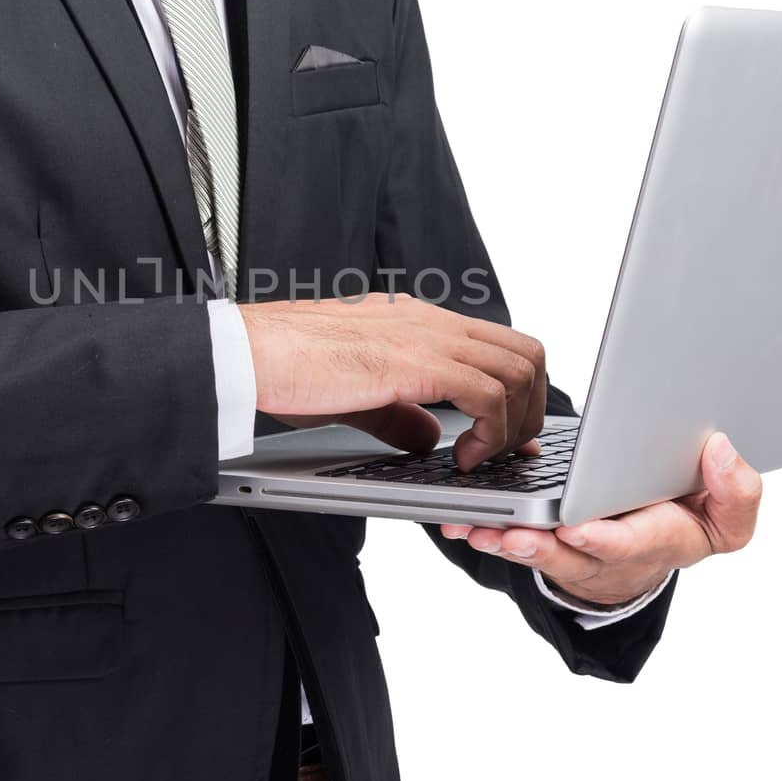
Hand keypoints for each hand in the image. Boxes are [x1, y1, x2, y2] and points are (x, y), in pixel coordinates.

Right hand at [239, 294, 545, 469]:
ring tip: (484, 458)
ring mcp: (426, 337)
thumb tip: (428, 437)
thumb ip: (398, 413)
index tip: (515, 437)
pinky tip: (462, 457)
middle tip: (510, 451)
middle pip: (525, 353)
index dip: (521, 394)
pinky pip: (486, 393)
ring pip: (516, 371)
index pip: (499, 345)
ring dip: (514, 424)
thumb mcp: (357, 395)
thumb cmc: (287, 367)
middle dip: (532, 410)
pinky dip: (489, 431)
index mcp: (418, 323)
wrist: (250, 352)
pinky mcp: (415, 362)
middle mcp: (430, 322)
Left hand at [440, 432, 762, 605]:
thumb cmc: (685, 519)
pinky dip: (488, 531)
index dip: (606, 539)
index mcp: (661, 540)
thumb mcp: (728, 515)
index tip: (577, 529)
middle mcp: (613, 554)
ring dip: (505, 540)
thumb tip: (721, 450)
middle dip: (541, 546)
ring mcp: (577, 553)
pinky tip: (464, 520)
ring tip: (479, 528)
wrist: (654, 543)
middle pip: (573, 555)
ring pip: (536, 550)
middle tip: (513, 534)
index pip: (635, 542)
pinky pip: (515, 540)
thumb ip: (736, 490)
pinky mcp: (548, 543)